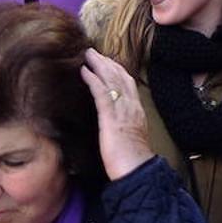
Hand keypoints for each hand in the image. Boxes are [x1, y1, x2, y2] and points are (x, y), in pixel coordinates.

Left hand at [81, 48, 153, 180]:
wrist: (136, 170)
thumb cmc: (131, 161)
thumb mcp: (130, 138)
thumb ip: (124, 127)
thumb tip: (114, 125)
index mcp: (136, 111)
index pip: (128, 84)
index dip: (117, 70)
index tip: (107, 61)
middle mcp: (131, 106)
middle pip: (120, 76)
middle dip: (107, 62)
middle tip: (95, 52)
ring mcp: (121, 110)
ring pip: (111, 80)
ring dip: (99, 65)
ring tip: (88, 55)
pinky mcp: (110, 117)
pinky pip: (101, 92)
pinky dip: (93, 79)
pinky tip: (84, 71)